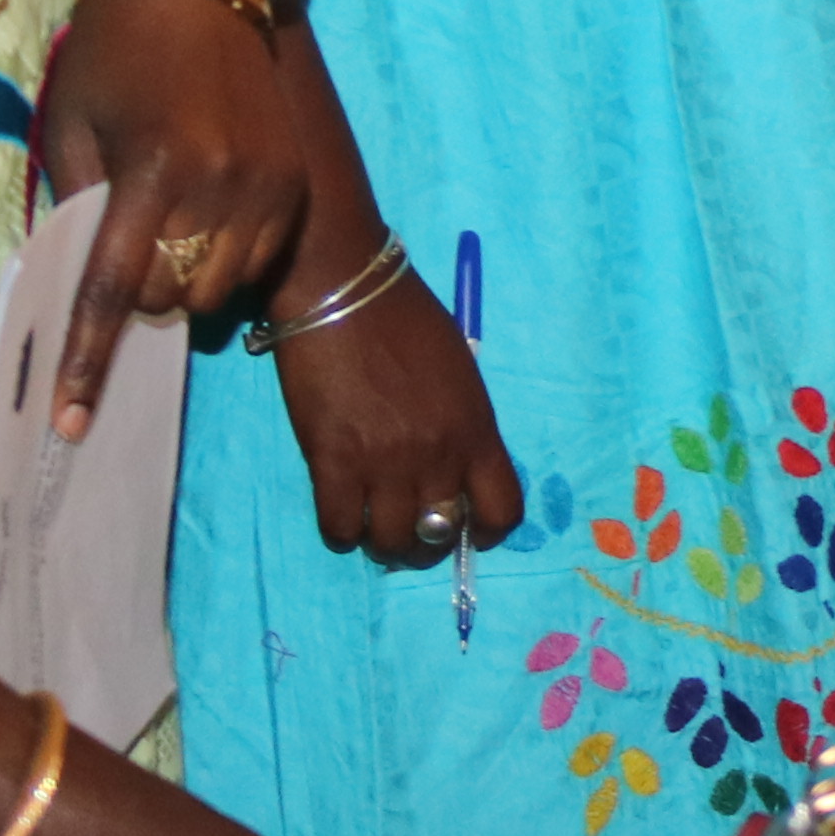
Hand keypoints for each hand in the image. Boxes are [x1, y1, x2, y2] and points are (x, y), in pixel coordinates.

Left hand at [32, 0, 311, 431]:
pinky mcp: (292, 183)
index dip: (87, 361)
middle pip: (171, 299)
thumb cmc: (115, 51)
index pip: (114, 290)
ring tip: (168, 227)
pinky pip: (254, 264)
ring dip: (184, 280)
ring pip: (216, 292)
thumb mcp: (71, 125)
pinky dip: (224, 259)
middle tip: (126, 248)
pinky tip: (208, 214)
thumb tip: (82, 289)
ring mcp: (266, 184)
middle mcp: (218, 182)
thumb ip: (76, 211)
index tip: (68, 422)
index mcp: (152, 168)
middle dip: (140, 294)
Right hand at [273, 278, 525, 567]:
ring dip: (383, 543)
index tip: (467, 530)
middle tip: (409, 530)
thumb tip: (452, 473)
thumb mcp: (459, 374)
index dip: (484, 531)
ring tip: (373, 526)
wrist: (346, 290)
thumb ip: (461, 427)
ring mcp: (384, 463)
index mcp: (476, 430)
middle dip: (426, 545)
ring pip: (390, 543)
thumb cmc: (406, 320)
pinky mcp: (332, 462)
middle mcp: (437, 456)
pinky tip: (341, 513)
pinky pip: (339, 529)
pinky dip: (341, 531)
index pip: (501, 511)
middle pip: (439, 538)